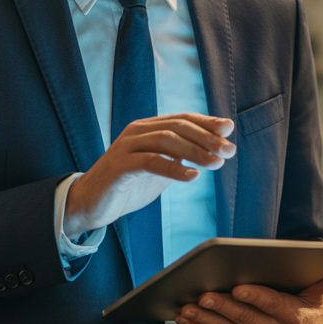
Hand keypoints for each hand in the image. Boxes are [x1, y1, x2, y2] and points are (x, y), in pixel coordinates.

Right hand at [64, 113, 234, 234]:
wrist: (92, 204)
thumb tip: (214, 150)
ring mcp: (126, 147)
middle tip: (228, 151)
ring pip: (165, 140)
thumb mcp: (161, 168)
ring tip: (215, 163)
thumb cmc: (129, 184)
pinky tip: (192, 177)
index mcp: (148, 128)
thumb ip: (181, 157)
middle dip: (206, 137)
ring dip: (194, 151)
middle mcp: (137, 132)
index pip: (183, 118)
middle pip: (177, 126)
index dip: (207, 123)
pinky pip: (149, 162)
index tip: (230, 130)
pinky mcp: (119, 166)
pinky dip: (173, 169)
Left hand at [175, 278, 322, 323]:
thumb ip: (316, 278)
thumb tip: (318, 248)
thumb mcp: (316, 298)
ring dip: (205, 320)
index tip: (238, 289)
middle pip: (244, 319)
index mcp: (292, 317)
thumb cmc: (307, 317)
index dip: (255, 297)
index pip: (272, 305)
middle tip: (203, 296)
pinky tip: (188, 320)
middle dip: (222, 307)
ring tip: (186, 309)